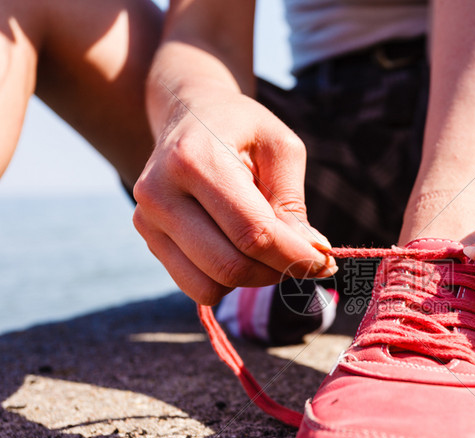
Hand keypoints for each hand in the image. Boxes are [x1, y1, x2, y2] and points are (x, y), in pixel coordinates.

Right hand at [133, 92, 334, 304]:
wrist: (189, 113)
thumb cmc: (242, 128)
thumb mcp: (281, 149)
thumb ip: (293, 204)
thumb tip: (312, 255)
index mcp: (195, 160)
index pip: (253, 234)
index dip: (296, 257)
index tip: (326, 262)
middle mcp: (160, 193)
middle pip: (230, 266)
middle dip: (277, 271)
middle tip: (304, 258)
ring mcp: (148, 220)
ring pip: (211, 286)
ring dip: (253, 279)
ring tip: (270, 250)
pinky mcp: (148, 239)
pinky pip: (197, 287)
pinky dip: (228, 281)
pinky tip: (241, 251)